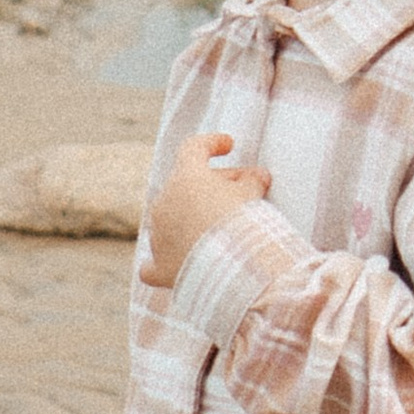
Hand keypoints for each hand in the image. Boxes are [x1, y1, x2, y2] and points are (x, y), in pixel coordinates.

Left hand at [141, 129, 272, 290]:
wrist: (232, 269)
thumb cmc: (241, 224)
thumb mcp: (253, 194)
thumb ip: (252, 181)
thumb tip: (258, 177)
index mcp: (186, 177)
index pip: (194, 148)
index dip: (212, 144)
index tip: (229, 146)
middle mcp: (164, 202)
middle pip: (187, 185)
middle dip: (215, 185)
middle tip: (246, 193)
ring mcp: (158, 235)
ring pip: (172, 219)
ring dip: (193, 218)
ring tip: (222, 231)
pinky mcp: (159, 266)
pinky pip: (156, 260)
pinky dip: (167, 258)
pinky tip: (177, 262)